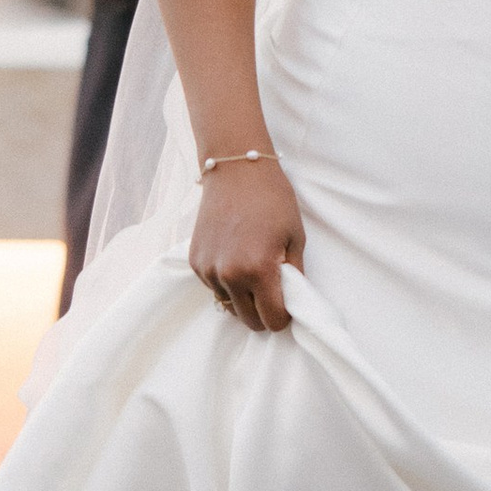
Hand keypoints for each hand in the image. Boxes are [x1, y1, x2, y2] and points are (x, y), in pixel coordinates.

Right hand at [191, 156, 304, 332]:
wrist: (236, 170)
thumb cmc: (273, 200)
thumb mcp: (294, 238)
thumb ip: (294, 275)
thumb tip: (293, 301)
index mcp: (259, 271)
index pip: (272, 320)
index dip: (284, 318)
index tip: (288, 307)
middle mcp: (229, 275)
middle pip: (249, 320)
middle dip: (264, 313)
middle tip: (273, 293)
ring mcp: (209, 270)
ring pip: (229, 306)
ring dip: (243, 299)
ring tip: (253, 272)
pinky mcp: (196, 262)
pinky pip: (214, 288)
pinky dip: (226, 284)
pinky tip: (236, 260)